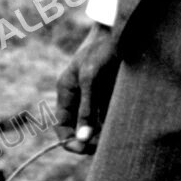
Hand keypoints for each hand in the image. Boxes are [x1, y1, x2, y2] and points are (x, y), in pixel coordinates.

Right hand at [55, 23, 119, 154]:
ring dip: (101, 132)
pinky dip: (110, 122)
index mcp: (66, 91)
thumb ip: (87, 108)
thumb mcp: (91, 78)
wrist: (119, 30)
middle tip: (102, 144)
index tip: (84, 149)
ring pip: (93, 123)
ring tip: (112, 135)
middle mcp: (77, 95)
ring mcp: (92, 94)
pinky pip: (106, 114)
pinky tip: (119, 124)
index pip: (62, 125)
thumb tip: (82, 137)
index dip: (70, 141)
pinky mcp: (107, 92)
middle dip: (88, 139)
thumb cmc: (101, 50)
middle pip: (78, 127)